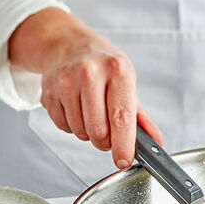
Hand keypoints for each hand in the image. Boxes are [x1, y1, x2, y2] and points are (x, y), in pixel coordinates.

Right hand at [8, 8, 162, 168]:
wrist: (68, 44)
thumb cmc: (103, 65)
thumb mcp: (128, 82)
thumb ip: (141, 116)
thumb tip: (156, 141)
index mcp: (118, 70)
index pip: (122, 117)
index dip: (124, 144)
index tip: (124, 160)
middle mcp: (90, 74)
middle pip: (98, 130)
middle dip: (106, 141)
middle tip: (109, 133)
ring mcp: (66, 82)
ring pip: (80, 132)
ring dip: (89, 134)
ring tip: (92, 114)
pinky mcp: (48, 92)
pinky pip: (63, 126)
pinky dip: (72, 126)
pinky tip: (76, 108)